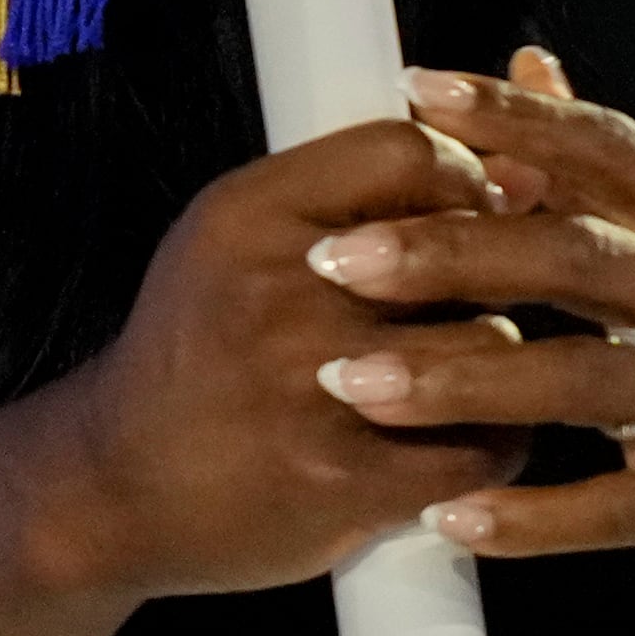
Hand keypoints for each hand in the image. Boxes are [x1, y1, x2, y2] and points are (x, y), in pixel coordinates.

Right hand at [24, 116, 534, 599]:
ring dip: (496, 365)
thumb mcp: (243, 236)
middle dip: (488, 274)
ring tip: (455, 377)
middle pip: (464, 249)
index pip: (408, 148)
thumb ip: (362, 191)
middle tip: (470, 299)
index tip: (472, 209)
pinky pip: (481, 447)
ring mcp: (310, 391)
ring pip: (489, 346)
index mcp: (249, 214)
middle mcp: (277, 293)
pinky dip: (490, 444)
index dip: (465, 174)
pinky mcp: (342, 481)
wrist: (112, 487)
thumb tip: (522, 168)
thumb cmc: (203, 347)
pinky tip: (455, 439)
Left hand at [304, 51, 634, 609]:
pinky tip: (447, 517)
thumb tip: (531, 62)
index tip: (412, 90)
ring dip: (460, 379)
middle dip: (451, 252)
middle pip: (574, 256)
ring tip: (354, 382)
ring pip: (578, 379)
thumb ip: (621, 170)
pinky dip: (528, 516)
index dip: (510, 117)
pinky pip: (609, 509)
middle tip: (341, 257)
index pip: (606, 150)